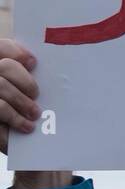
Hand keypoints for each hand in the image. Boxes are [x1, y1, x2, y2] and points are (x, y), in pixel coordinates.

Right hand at [0, 38, 40, 155]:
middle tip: (36, 95)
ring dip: (22, 102)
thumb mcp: (24, 90)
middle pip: (5, 67)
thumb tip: (55, 70)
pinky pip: (0, 111)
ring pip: (1, 87)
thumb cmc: (22, 109)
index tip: (34, 63)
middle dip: (26, 81)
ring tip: (35, 114)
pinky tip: (27, 127)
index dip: (16, 51)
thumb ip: (29, 77)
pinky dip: (15, 119)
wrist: (13, 141)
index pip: (2, 47)